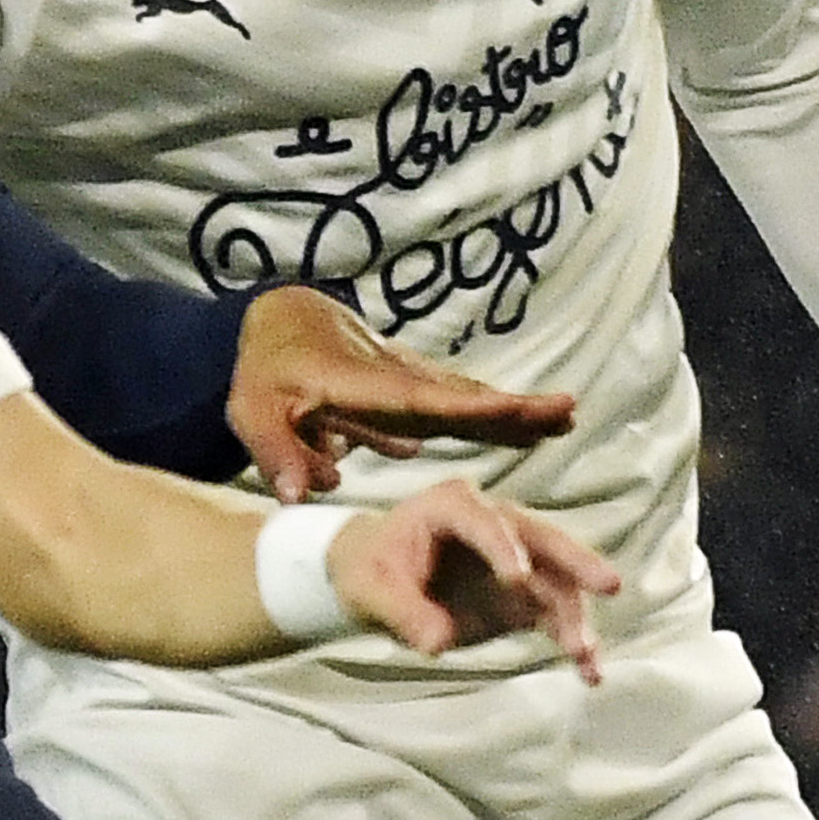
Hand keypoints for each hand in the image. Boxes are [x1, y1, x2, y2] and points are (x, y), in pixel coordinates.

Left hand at [226, 286, 579, 497]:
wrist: (277, 322)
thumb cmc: (262, 374)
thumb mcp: (250, 414)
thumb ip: (278, 455)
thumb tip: (303, 497)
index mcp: (360, 386)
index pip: (422, 400)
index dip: (469, 409)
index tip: (514, 411)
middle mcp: (395, 379)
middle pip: (460, 395)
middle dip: (512, 405)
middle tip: (568, 411)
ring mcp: (407, 380)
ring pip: (465, 397)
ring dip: (512, 409)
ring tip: (565, 418)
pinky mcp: (411, 386)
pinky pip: (455, 401)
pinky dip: (489, 411)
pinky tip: (523, 426)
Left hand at [327, 483, 622, 671]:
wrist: (379, 580)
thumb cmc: (370, 570)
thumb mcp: (369, 589)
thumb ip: (402, 612)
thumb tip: (437, 643)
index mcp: (452, 505)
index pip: (486, 522)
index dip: (503, 548)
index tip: (518, 580)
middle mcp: (495, 523)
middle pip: (543, 539)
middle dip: (576, 562)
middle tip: (609, 584)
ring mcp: (517, 558)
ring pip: (558, 582)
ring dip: (575, 618)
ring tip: (586, 656)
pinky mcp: (525, 594)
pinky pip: (556, 615)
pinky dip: (572, 641)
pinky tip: (590, 673)